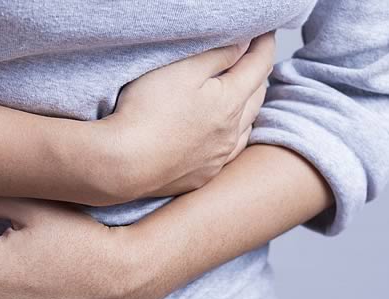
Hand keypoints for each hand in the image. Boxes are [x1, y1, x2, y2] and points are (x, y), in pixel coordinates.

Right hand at [98, 32, 274, 201]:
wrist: (123, 164)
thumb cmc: (146, 112)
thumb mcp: (182, 70)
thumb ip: (218, 55)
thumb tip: (244, 45)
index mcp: (229, 101)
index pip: (259, 65)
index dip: (264, 45)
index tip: (265, 33)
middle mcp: (231, 132)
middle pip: (257, 96)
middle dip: (258, 74)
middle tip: (254, 58)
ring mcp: (217, 157)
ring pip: (245, 127)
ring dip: (247, 108)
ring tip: (242, 94)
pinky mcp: (202, 176)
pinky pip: (228, 152)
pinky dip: (232, 136)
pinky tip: (224, 134)